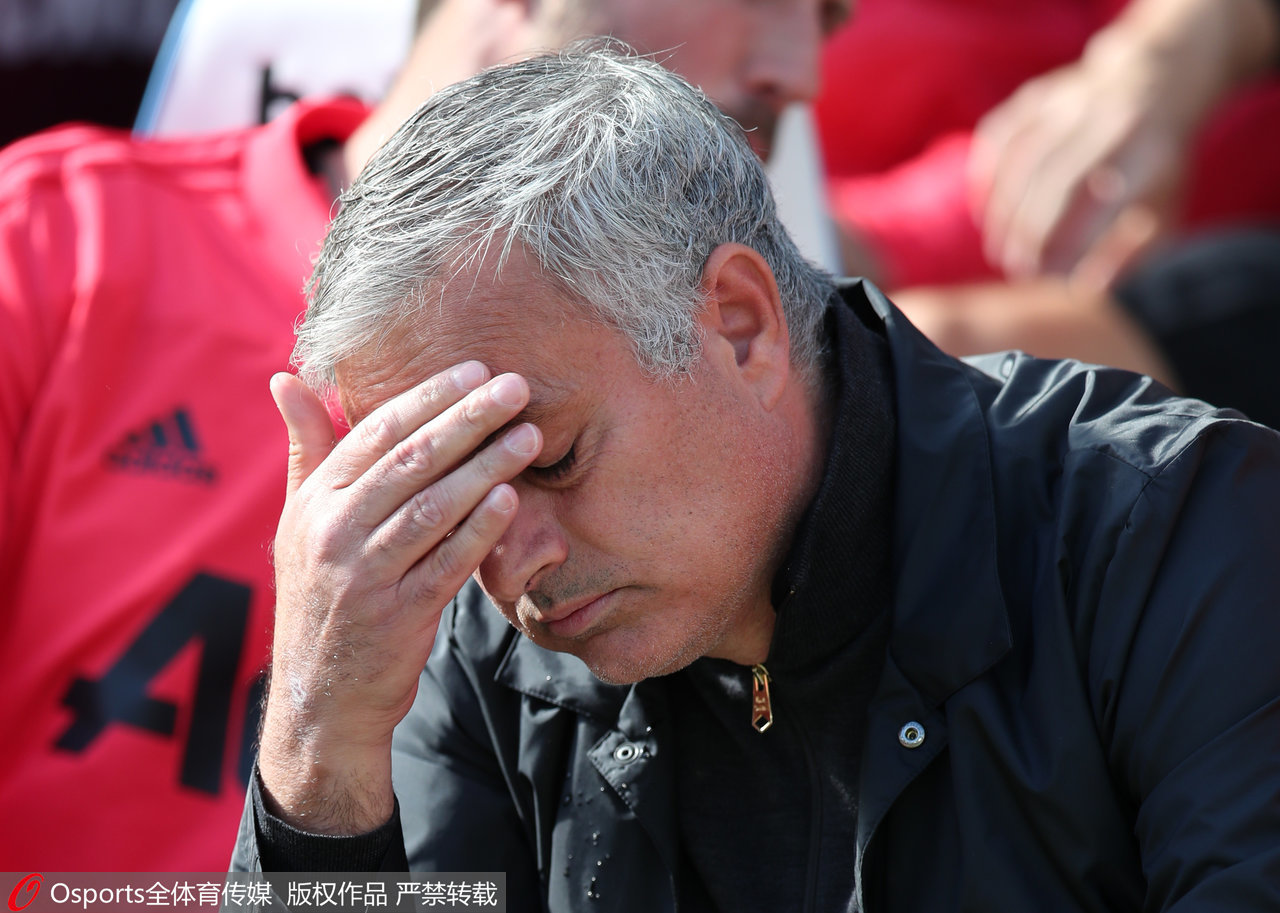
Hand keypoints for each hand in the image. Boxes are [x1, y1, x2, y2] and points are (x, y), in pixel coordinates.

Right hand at [257, 363, 541, 833]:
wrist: (320, 699)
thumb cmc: (321, 596)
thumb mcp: (300, 523)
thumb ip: (307, 450)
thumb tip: (284, 379)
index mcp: (315, 502)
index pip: (376, 434)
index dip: (429, 398)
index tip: (476, 371)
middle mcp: (334, 533)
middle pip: (410, 462)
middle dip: (467, 419)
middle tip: (515, 388)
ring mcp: (365, 577)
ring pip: (432, 508)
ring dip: (485, 467)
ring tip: (528, 436)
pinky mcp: (398, 618)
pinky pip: (445, 565)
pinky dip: (479, 531)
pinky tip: (511, 500)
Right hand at [968, 37, 1185, 286]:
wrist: (1160, 78)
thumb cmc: (1159, 164)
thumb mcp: (1165, 209)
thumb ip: (1129, 255)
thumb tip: (1081, 289)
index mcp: (1147, 148)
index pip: (1095, 200)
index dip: (1063, 242)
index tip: (1046, 277)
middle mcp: (1107, 116)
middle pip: (1053, 179)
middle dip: (1028, 231)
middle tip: (1015, 269)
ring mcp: (1069, 98)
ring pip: (1021, 158)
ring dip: (1002, 211)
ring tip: (999, 250)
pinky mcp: (1038, 93)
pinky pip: (999, 135)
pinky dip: (986, 174)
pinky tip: (986, 210)